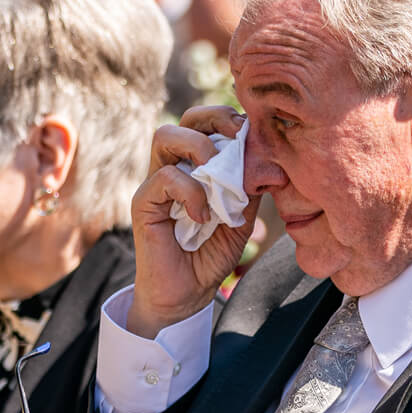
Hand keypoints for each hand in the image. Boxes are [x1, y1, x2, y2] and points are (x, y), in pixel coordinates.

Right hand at [128, 105, 260, 336]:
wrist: (187, 295)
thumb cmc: (211, 255)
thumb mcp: (241, 216)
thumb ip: (250, 184)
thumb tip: (267, 154)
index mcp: (196, 165)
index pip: (209, 122)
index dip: (231, 119)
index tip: (256, 136)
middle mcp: (173, 167)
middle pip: (186, 117)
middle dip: (216, 118)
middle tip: (239, 137)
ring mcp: (155, 183)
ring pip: (165, 136)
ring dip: (199, 148)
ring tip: (218, 176)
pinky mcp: (144, 203)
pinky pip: (165, 178)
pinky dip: (191, 192)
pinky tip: (204, 216)